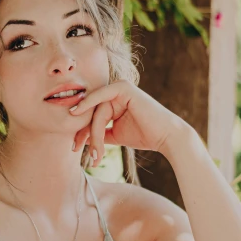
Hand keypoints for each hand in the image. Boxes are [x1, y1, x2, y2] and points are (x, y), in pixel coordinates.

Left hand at [70, 79, 188, 165]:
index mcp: (114, 100)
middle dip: (82, 132)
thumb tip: (79, 137)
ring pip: (96, 111)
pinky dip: (88, 105)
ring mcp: (120, 87)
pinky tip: (76, 113)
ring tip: (95, 153)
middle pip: (91, 113)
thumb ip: (99, 133)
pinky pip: (100, 97)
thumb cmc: (144, 136)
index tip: (74, 148)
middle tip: (76, 150)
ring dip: (93, 133)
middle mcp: (116, 91)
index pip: (91, 115)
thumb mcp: (115, 135)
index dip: (81, 132)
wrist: (166, 137)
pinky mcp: (123, 87)